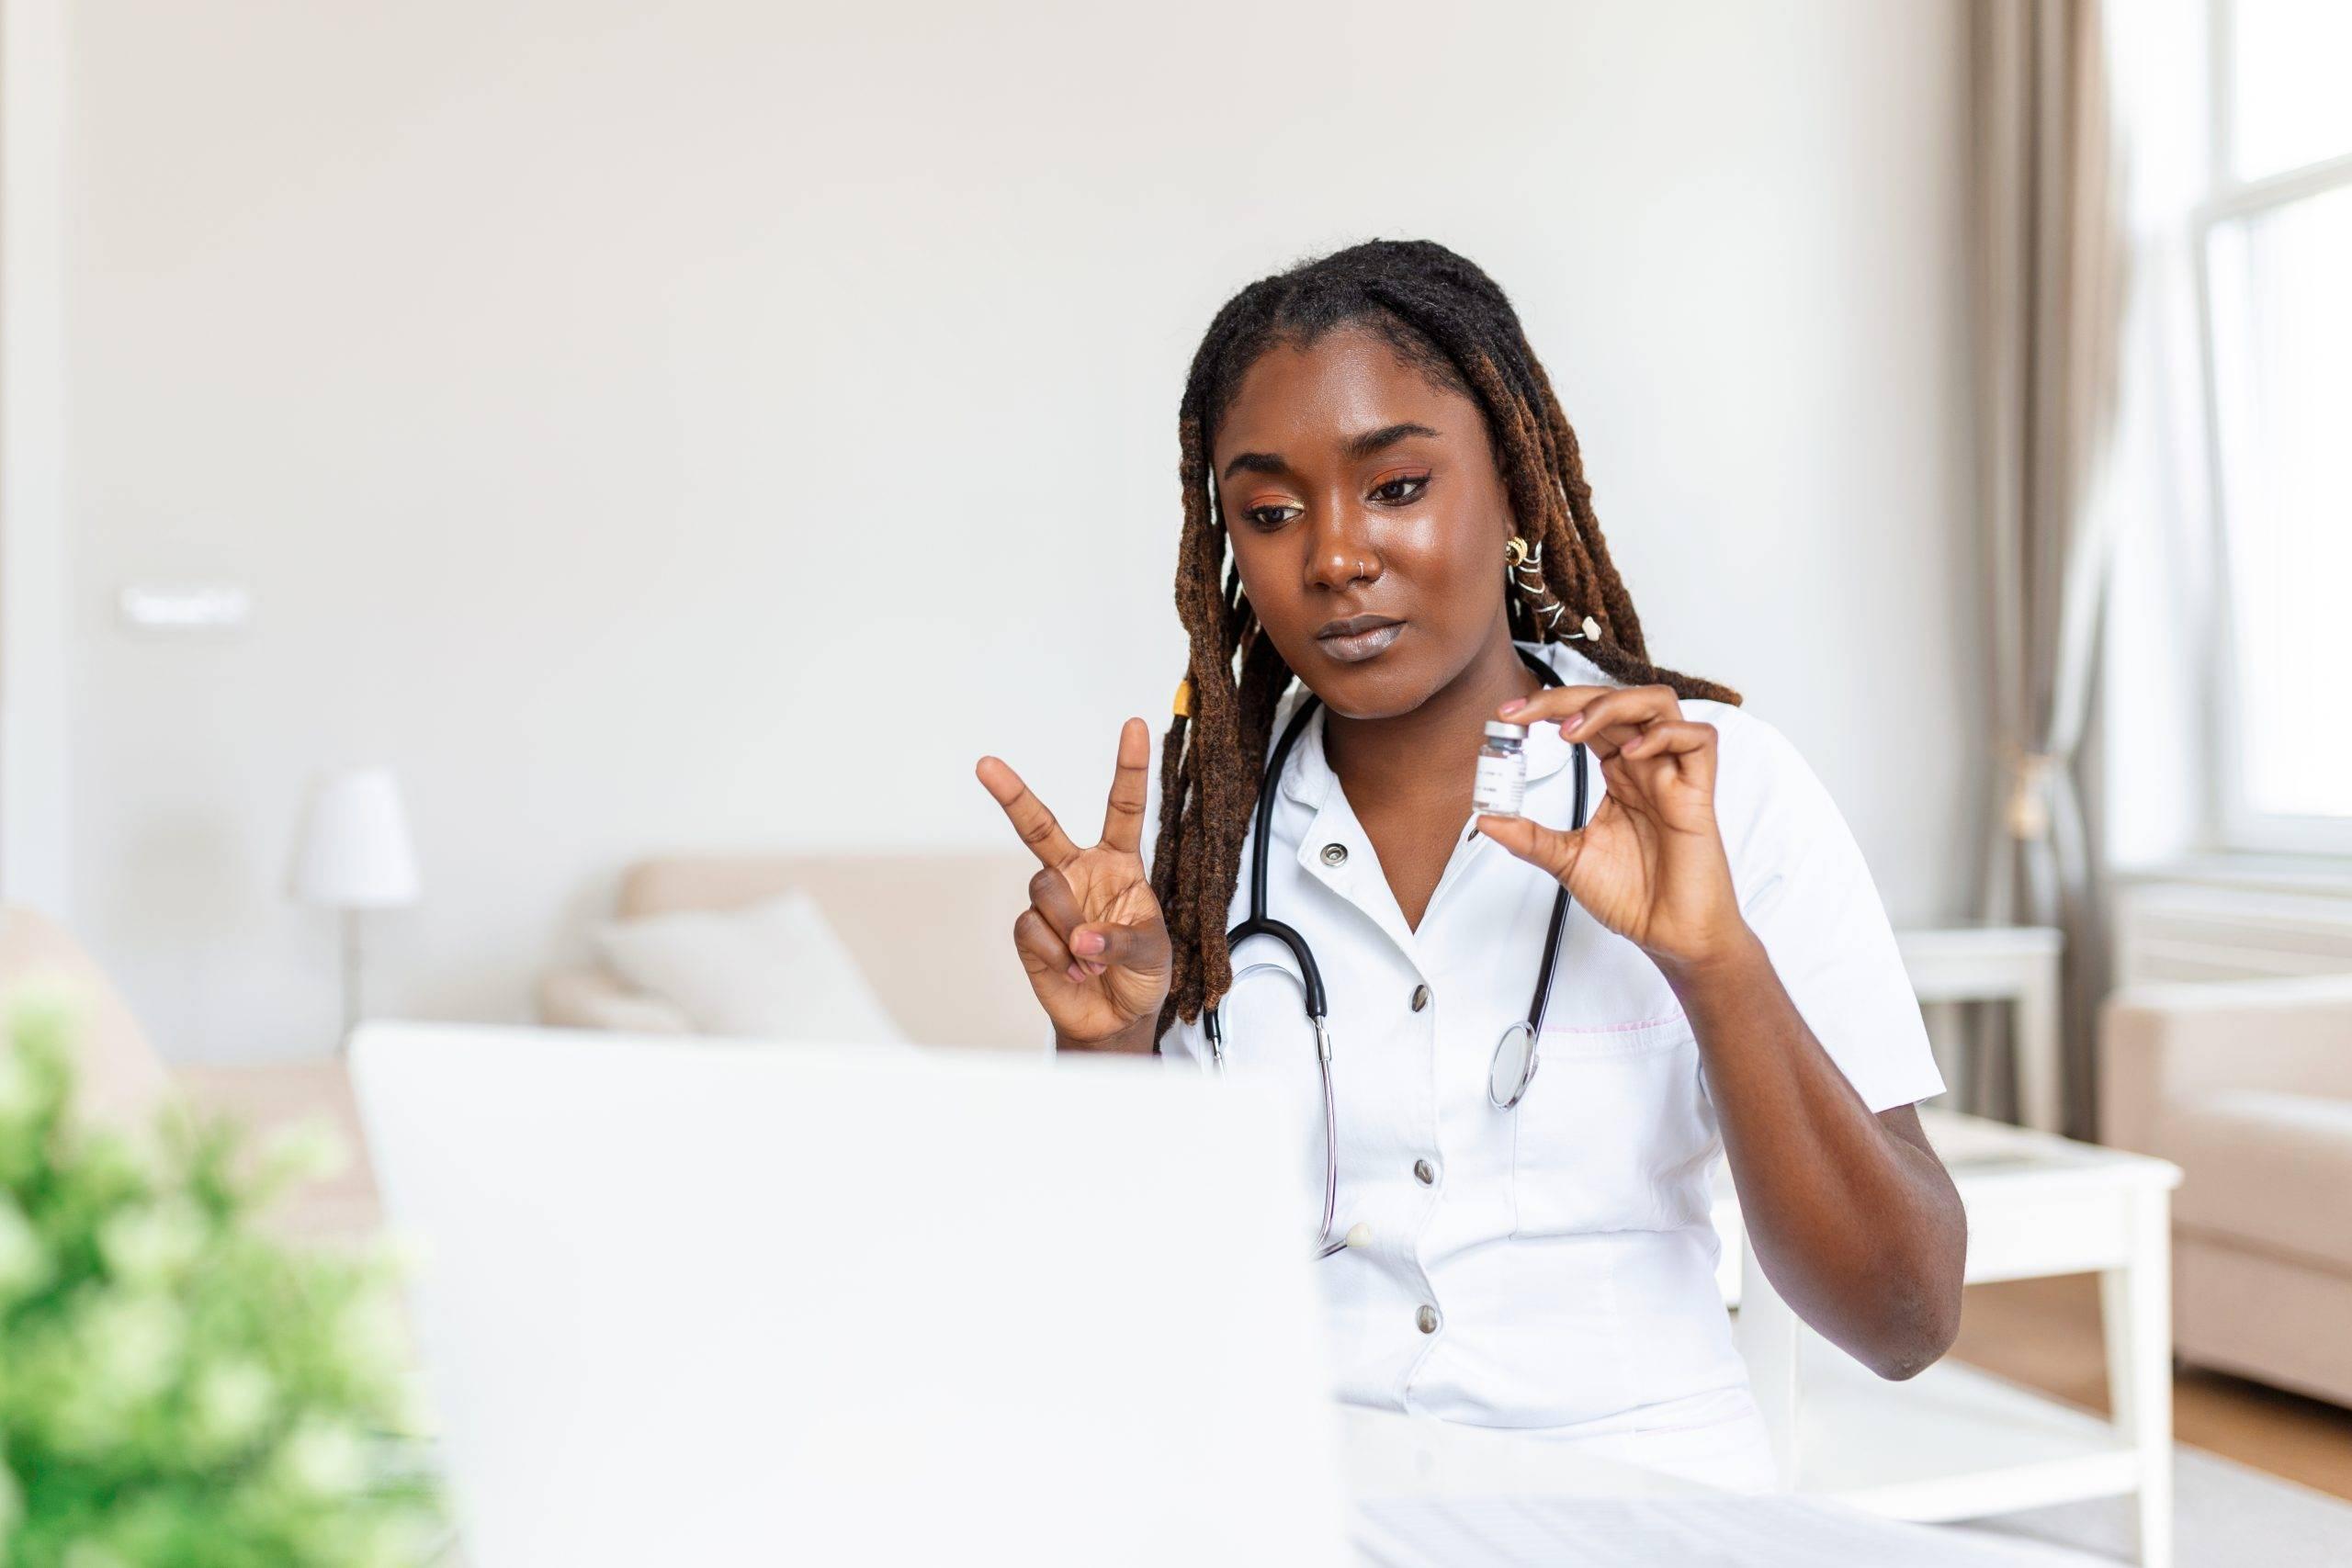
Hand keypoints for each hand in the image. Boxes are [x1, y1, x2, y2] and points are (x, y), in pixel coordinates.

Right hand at [975, 718, 1171, 1044]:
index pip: (1124, 808)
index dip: (1128, 767)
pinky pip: (1034, 928)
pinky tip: (1074, 971)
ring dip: (1071, 925)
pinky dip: (1059, 954)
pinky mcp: (1030, 932)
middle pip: (1040, 825)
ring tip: (1092, 958)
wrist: (1114, 1019)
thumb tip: (1082, 936)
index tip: (1133, 724)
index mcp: (1119, 863)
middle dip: (1011, 794)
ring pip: (1044, 887)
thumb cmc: (1142, 973)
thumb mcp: (1153, 951)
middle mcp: (1079, 872)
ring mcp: (1051, 901)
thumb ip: (1123, 937)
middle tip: (985, 764)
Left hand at [1472, 684, 1747, 972]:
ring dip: (1612, 705)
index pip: (1586, 718)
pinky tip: (1630, 754)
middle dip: (1567, 699)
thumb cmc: (1635, 897)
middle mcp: (1646, 766)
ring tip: (1572, 732)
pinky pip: (1699, 741)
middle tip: (1523, 714)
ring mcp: (1674, 776)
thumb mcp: (1567, 860)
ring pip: (1659, 704)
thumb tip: (1486, 819)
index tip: (1507, 716)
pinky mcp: (1699, 795)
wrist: (1671, 937)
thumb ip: (1530, 837)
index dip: (1549, 707)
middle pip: (1615, 700)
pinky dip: (1665, 735)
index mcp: (1618, 773)